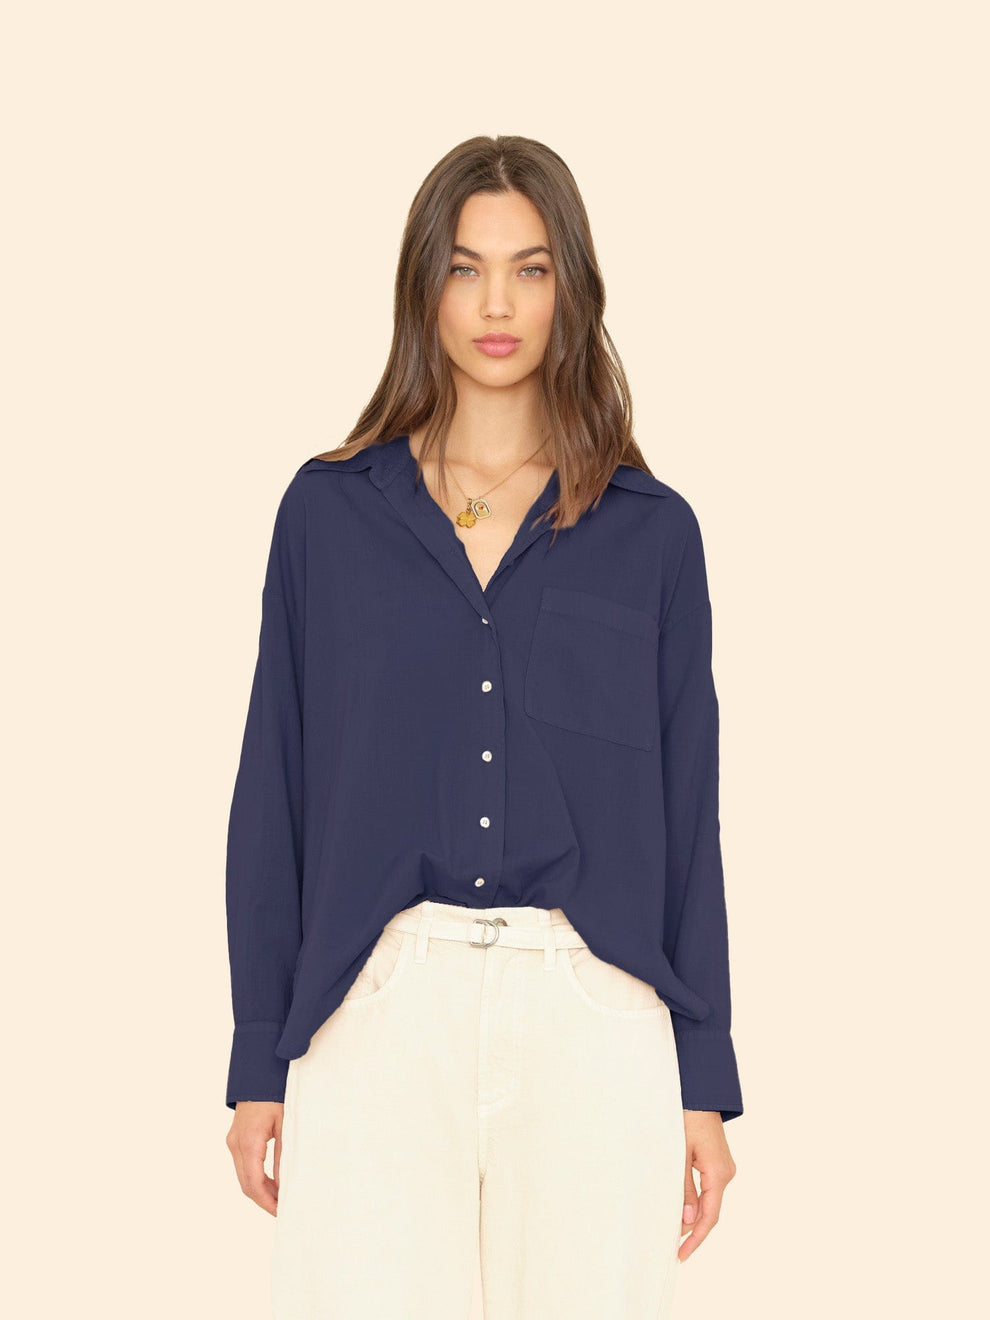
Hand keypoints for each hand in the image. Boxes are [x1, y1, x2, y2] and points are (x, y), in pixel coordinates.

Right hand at [226, 1100, 283, 1215]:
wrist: (258, 1075)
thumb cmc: (275, 1095)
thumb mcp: (285, 1124)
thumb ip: (283, 1156)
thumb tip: (285, 1184)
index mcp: (249, 1142)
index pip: (254, 1183)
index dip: (267, 1201)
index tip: (281, 1211)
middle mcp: (236, 1145)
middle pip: (246, 1184)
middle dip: (263, 1200)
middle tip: (283, 1209)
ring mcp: (233, 1142)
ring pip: (243, 1176)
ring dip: (260, 1190)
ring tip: (281, 1198)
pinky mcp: (235, 1139)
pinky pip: (243, 1166)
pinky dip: (256, 1177)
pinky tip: (272, 1183)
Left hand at [678, 1110, 735, 1260]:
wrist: (700, 1092)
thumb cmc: (688, 1118)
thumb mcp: (680, 1153)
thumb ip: (684, 1187)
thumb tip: (688, 1219)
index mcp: (718, 1174)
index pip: (709, 1216)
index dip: (695, 1238)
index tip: (681, 1254)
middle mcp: (726, 1173)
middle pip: (710, 1210)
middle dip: (692, 1229)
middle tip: (671, 1245)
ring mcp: (723, 1166)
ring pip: (709, 1199)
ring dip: (693, 1213)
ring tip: (672, 1228)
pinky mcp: (717, 1160)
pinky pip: (708, 1187)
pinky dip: (696, 1199)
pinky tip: (681, 1204)